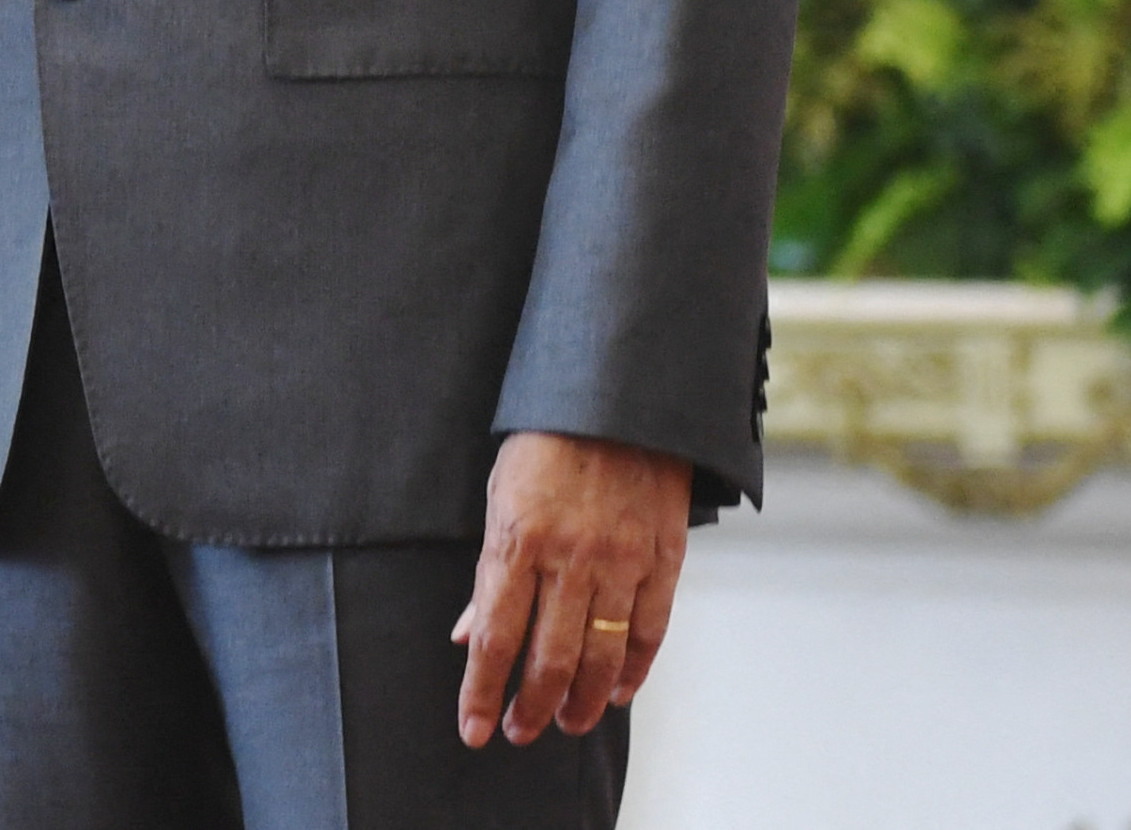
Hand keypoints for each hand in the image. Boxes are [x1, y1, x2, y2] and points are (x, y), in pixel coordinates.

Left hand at [452, 431, 689, 748]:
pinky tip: (615, 694)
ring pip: (600, 656)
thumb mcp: (499, 498)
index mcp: (516, 539)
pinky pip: (649, 632)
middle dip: (532, 708)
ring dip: (580, 701)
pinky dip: (633, 671)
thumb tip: (467, 636)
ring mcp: (620, 561)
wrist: (619, 398)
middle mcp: (569, 557)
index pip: (495, 638)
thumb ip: (489, 575)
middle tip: (521, 733)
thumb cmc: (545, 445)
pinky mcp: (663, 559)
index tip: (474, 730)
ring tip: (565, 724)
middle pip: (548, 659)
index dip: (481, 692)